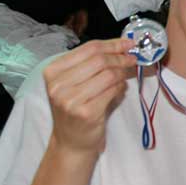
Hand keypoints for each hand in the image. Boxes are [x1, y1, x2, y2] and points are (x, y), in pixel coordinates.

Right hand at [43, 39, 136, 156]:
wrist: (71, 141)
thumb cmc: (76, 107)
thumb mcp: (75, 81)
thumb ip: (93, 63)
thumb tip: (123, 45)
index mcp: (53, 71)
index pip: (89, 48)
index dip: (112, 44)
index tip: (128, 43)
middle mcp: (58, 85)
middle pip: (99, 60)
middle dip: (120, 57)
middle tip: (132, 58)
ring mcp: (70, 100)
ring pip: (108, 74)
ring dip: (122, 72)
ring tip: (125, 74)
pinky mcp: (85, 112)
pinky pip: (112, 90)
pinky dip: (120, 87)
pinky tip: (119, 88)